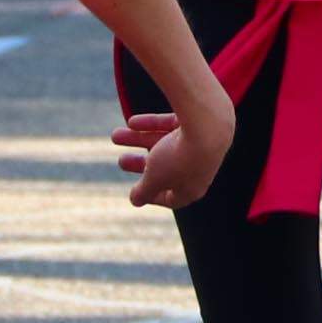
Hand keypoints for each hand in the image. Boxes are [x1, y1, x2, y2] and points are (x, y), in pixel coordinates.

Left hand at [114, 83, 233, 209]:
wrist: (206, 125)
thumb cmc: (179, 158)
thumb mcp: (154, 179)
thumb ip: (143, 191)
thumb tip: (135, 200)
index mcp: (192, 188)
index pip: (172, 198)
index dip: (151, 196)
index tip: (136, 192)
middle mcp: (198, 169)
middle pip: (166, 169)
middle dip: (141, 164)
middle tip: (121, 161)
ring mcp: (200, 145)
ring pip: (164, 144)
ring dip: (138, 140)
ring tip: (115, 135)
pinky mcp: (199, 123)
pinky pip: (170, 125)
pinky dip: (151, 124)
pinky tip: (131, 122)